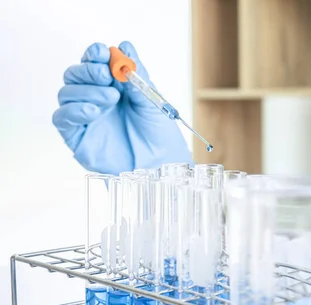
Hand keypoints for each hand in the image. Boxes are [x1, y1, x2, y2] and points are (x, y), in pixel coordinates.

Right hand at [52, 41, 192, 174]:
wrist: (159, 164)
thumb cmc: (158, 134)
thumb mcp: (152, 100)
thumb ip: (137, 74)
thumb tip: (126, 46)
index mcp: (113, 86)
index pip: (94, 62)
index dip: (95, 54)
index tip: (103, 53)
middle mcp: (95, 98)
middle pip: (76, 74)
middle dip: (89, 70)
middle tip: (106, 75)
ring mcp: (84, 116)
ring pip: (67, 92)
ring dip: (87, 90)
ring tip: (111, 98)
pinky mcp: (76, 136)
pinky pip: (62, 117)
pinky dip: (74, 110)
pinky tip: (93, 112)